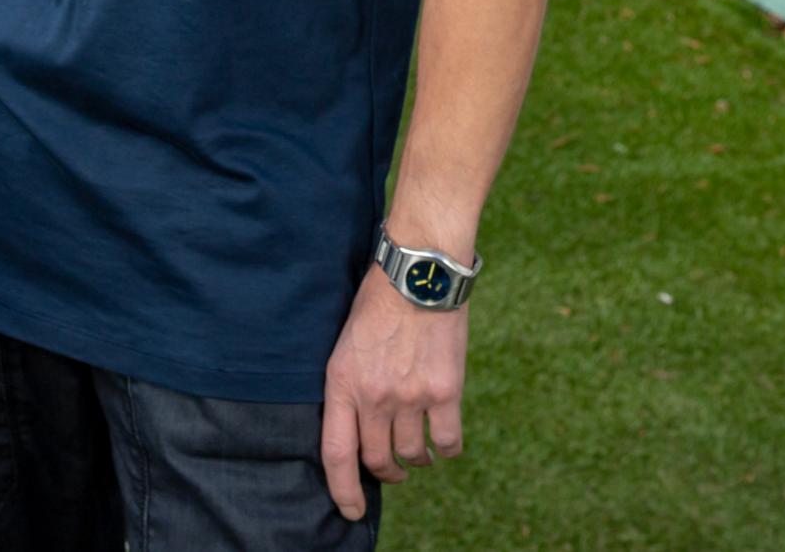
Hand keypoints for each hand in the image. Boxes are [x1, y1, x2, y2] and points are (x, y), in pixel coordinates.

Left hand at [319, 267, 469, 521]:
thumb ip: (351, 386)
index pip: (336, 453)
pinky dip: (446, 449)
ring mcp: (411, 396)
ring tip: (419, 454)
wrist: (419, 272)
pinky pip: (447, 442)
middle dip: (386, 473)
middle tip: (393, 470)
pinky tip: (444, 442)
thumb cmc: (379, 302)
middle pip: (377, 459)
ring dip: (417, 461)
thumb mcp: (346, 343)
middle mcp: (374, 396)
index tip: (350, 510)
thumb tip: (359, 427)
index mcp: (342, 383)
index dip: (342, 490)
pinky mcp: (445, 391)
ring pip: (413, 454)